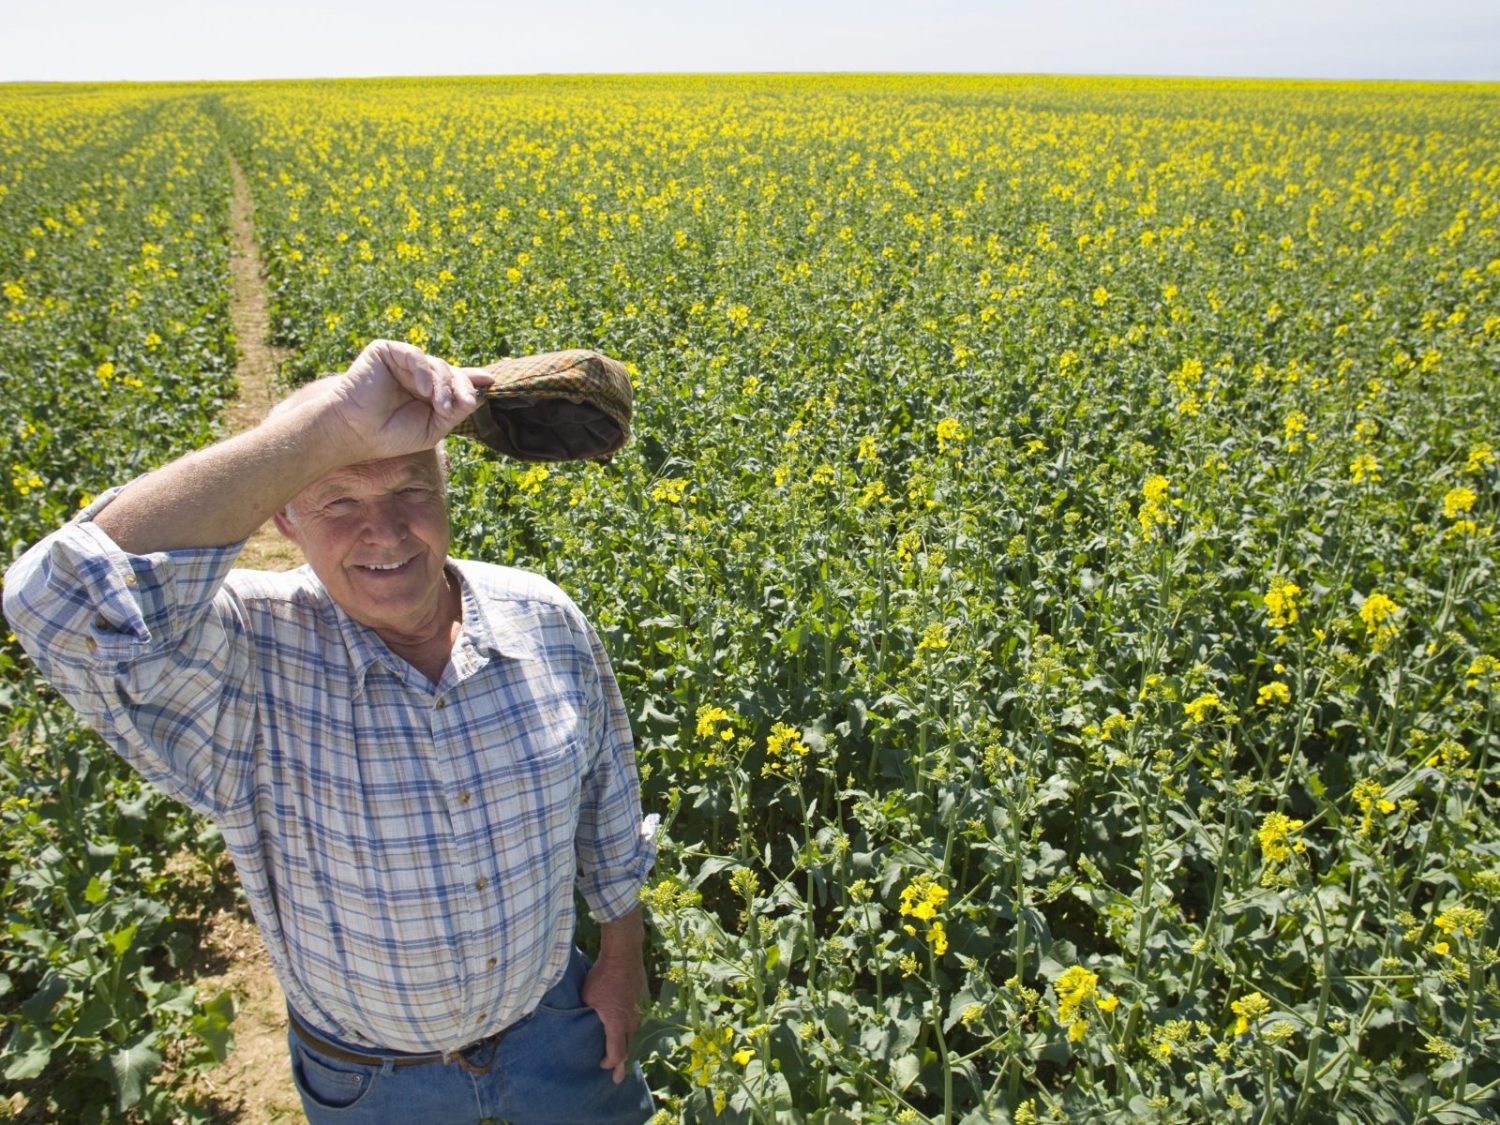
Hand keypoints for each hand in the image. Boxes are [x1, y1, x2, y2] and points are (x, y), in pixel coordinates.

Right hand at [321, 339, 490, 460]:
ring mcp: (401, 362)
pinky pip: (415, 355)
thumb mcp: (432, 428)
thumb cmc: (390, 436)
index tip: (492, 381)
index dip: (472, 379)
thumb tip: (478, 396)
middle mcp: (416, 375)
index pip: (454, 381)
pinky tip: (424, 390)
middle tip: (466, 403)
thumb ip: (454, 412)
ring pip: (437, 364)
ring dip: (444, 386)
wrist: (355, 432)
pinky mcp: (386, 351)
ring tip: (440, 406)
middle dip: (461, 388)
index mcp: (426, 393)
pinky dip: (424, 371)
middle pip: (451, 372)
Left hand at [580, 949, 647, 1083]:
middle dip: (622, 1061)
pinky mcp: (645, 1000)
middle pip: (629, 1047)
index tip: (602, 1066)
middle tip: (617, 1075)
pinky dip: (632, 1026)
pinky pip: (639, 1019)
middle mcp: (633, 1021)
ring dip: (628, 1042)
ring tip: (622, 1050)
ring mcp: (641, 1010)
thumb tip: (584, 1021)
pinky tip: (627, 1024)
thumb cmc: (602, 976)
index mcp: (617, 1024)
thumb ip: (588, 1015)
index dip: (610, 1064)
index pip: (617, 1054)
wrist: (624, 954)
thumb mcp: (587, 998)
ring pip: (635, 1032)